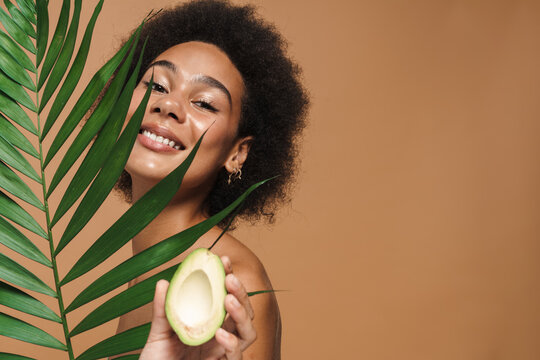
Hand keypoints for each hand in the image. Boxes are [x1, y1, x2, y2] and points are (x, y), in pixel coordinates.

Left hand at [139, 256, 256, 359]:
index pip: (226, 299)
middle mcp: (220, 339)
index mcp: (209, 326)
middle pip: (243, 313)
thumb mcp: (158, 335)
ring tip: (228, 300)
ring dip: (242, 314)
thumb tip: (162, 282)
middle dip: (241, 292)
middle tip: (228, 278)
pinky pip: (237, 358)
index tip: (223, 261)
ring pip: (248, 333)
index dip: (228, 280)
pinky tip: (220, 332)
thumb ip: (162, 310)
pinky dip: (232, 344)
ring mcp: (223, 356)